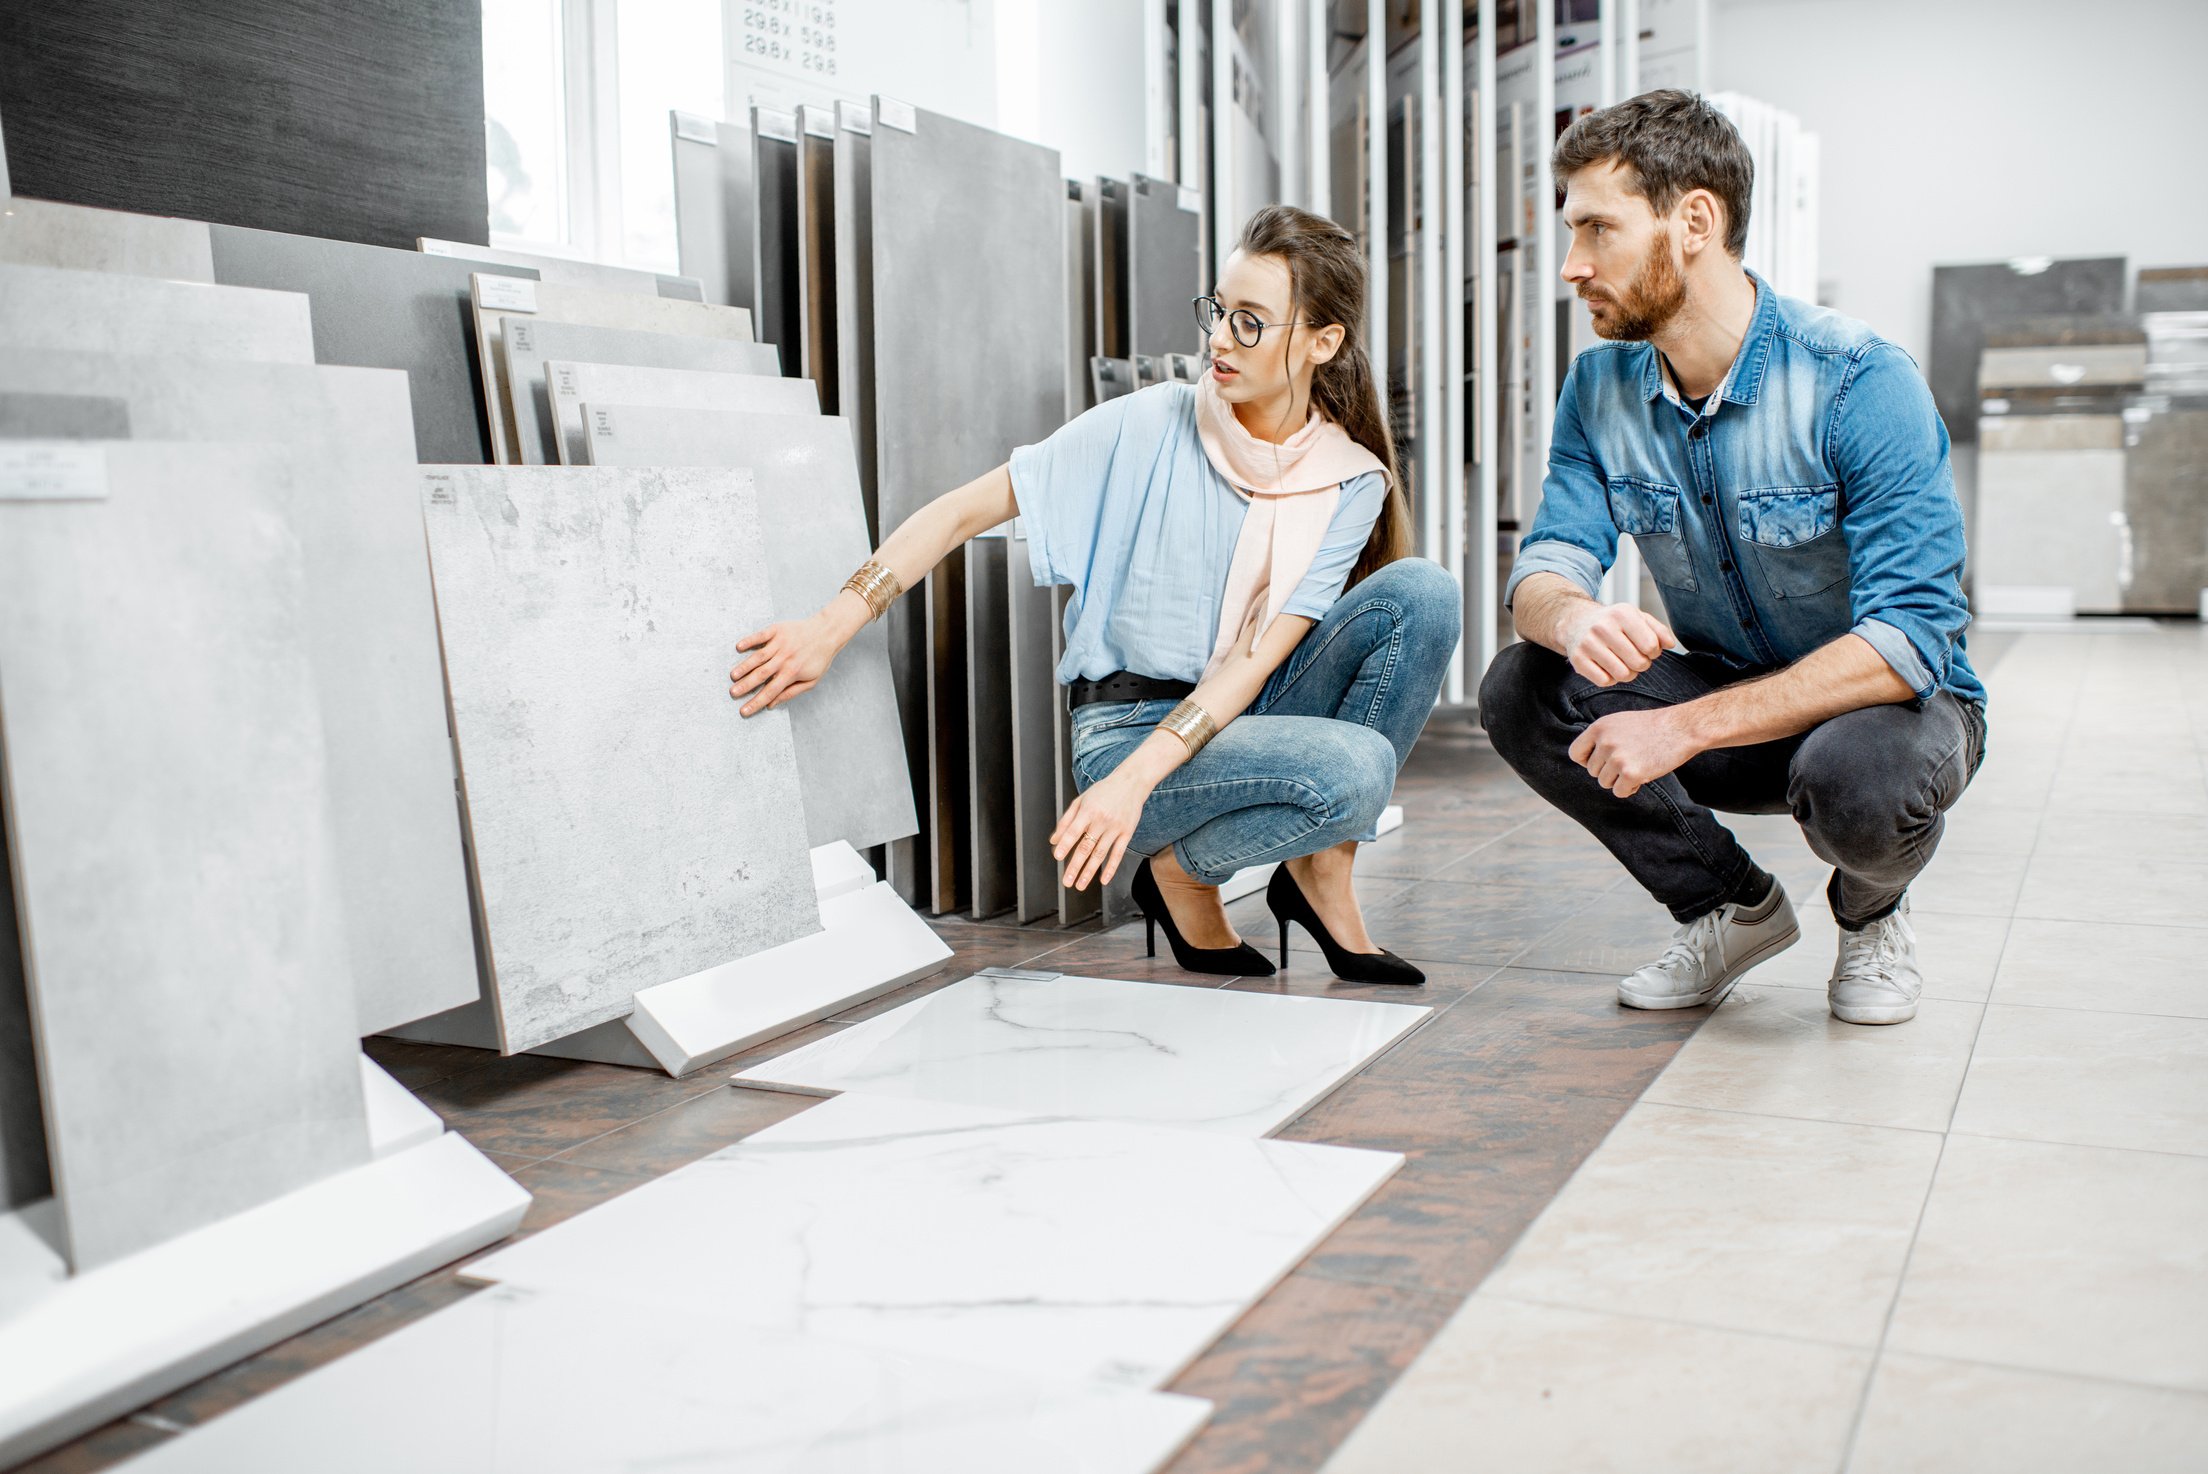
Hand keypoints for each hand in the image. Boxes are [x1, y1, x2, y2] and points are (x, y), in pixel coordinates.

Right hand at [729, 598, 859, 715]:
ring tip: (733, 676)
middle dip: (745, 686)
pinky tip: (739, 647)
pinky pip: (761, 636)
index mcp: (792, 673)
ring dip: (744, 666)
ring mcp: (780, 643)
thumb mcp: (811, 680)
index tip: (743, 711)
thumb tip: (771, 705)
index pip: (770, 692)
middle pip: (761, 675)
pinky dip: (749, 641)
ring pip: (758, 657)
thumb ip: (791, 693)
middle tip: (732, 694)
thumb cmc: (819, 658)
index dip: (756, 702)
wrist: (827, 632)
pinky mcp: (777, 630)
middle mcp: (785, 659)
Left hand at [1051, 769, 1149, 890]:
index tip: (1058, 857)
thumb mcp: (1081, 801)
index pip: (1074, 830)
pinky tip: (1103, 879)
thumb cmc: (1103, 791)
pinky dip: (1111, 868)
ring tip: (1080, 884)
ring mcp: (1115, 827)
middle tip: (1067, 881)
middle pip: (1086, 846)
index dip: (1066, 844)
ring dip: (1089, 871)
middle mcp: (1102, 820)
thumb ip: (1066, 821)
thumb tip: (1054, 841)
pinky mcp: (1127, 833)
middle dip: (1075, 866)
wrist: (1131, 783)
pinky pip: (1118, 853)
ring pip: (1101, 853)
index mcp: (1088, 810)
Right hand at [1562, 602, 1677, 687]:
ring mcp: (1588, 644)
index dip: (1654, 652)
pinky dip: (1609, 678)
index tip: (1646, 648)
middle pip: (1638, 663)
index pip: (1651, 645)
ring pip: (1622, 675)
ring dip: (1628, 674)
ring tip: (1623, 663)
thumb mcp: (1636, 617)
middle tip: (1634, 658)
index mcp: (1622, 614)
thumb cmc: (1612, 622)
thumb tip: (1670, 645)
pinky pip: (1604, 681)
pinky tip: (1607, 667)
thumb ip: (1658, 630)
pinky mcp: (1577, 659)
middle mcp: (1603, 627)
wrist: (1576, 622)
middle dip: (1641, 664)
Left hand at [1569, 708, 1699, 798]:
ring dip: (1620, 780)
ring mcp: (1617, 758)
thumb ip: (1601, 738)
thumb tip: (1586, 761)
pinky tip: (1644, 775)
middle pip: (1593, 771)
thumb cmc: (1652, 727)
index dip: (1587, 761)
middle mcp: (1604, 742)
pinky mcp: (1630, 773)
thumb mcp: (1620, 723)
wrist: (1681, 728)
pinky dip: (1630, 788)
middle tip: (1630, 761)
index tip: (1601, 762)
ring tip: (1638, 765)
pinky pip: (1619, 792)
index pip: (1576, 753)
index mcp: (1599, 728)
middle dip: (1609, 771)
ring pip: (1605, 783)